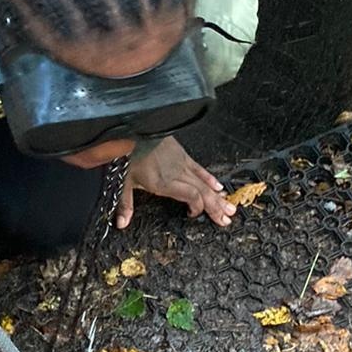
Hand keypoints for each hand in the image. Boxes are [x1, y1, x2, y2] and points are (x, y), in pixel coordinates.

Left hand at [115, 136, 235, 228]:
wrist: (132, 128)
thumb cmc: (127, 153)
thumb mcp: (123, 180)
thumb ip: (125, 204)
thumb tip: (122, 223)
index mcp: (164, 182)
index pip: (191, 196)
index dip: (198, 207)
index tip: (195, 215)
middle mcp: (176, 173)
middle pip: (202, 192)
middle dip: (215, 207)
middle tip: (226, 219)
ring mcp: (181, 163)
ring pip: (204, 182)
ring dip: (217, 196)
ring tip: (229, 208)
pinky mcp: (182, 154)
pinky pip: (200, 168)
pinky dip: (210, 178)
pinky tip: (218, 187)